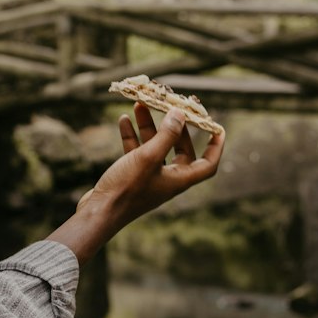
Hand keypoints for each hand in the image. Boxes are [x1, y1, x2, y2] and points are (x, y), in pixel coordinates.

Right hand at [49, 102, 223, 261]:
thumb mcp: (148, 157)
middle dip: (174, 127)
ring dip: (148, 126)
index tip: (217, 128)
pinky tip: (123, 120)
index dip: (215, 147)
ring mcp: (149, 177)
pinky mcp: (131, 175)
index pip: (207, 164)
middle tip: (170, 108)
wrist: (99, 212)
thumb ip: (166, 135)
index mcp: (179, 179)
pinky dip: (131, 136)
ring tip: (140, 105)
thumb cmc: (127, 188)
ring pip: (155, 147)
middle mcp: (167, 179)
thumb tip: (180, 115)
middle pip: (179, 150)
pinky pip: (136, 152)